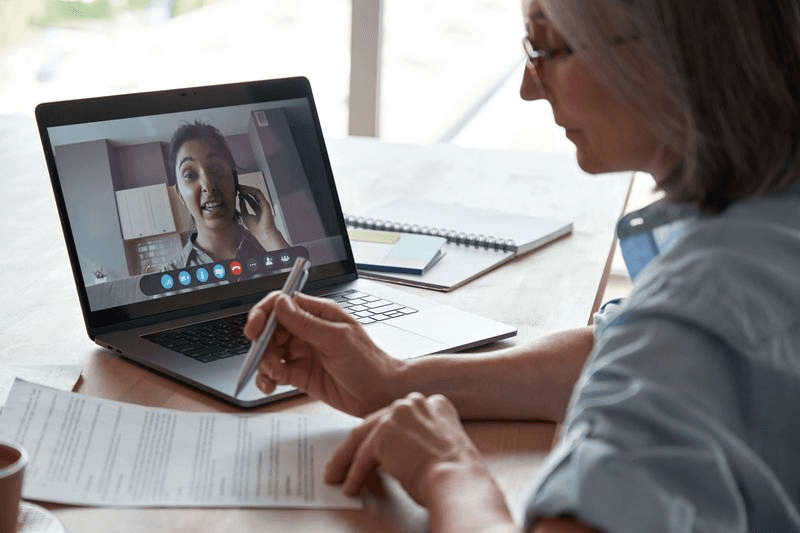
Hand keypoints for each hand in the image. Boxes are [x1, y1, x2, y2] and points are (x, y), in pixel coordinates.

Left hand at [237, 184, 289, 249]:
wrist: (263, 233)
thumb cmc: (256, 228)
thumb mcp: (245, 216)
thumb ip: (243, 207)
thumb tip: (240, 199)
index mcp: (258, 210)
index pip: (251, 199)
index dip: (244, 195)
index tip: (237, 192)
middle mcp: (261, 206)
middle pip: (253, 194)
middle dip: (245, 190)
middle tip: (237, 187)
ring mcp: (264, 204)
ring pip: (256, 192)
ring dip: (247, 189)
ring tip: (239, 188)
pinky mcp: (265, 202)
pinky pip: (257, 193)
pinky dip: (250, 191)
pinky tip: (244, 191)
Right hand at [244, 291, 407, 416]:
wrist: (380, 394)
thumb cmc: (368, 363)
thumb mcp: (337, 339)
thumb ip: (305, 323)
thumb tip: (280, 303)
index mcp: (318, 314)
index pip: (282, 304)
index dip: (263, 314)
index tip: (255, 329)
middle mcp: (307, 331)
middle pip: (270, 329)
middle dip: (262, 344)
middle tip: (266, 359)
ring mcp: (302, 352)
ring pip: (269, 352)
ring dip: (265, 363)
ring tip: (276, 376)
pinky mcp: (299, 374)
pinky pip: (274, 372)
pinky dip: (267, 378)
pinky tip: (271, 385)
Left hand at [325, 392, 490, 507]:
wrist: (458, 481)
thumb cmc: (455, 475)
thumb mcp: (440, 447)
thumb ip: (419, 440)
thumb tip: (395, 455)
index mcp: (433, 404)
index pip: (397, 418)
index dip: (381, 434)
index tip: (370, 447)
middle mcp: (415, 403)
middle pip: (376, 424)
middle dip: (356, 446)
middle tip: (343, 462)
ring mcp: (398, 414)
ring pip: (363, 439)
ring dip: (347, 461)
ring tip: (338, 476)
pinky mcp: (385, 432)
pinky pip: (363, 457)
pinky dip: (354, 475)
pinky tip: (351, 487)